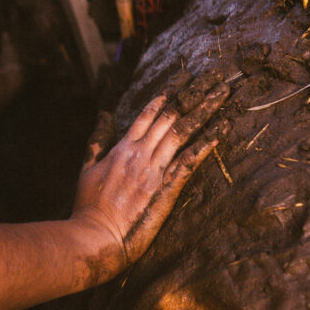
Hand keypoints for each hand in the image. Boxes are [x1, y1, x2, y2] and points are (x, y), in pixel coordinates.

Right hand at [72, 74, 230, 281]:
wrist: (96, 234)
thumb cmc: (88, 207)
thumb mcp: (86, 169)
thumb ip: (97, 140)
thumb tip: (103, 114)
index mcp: (122, 148)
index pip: (148, 114)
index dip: (167, 94)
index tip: (184, 78)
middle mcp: (140, 153)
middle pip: (170, 116)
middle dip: (192, 93)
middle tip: (213, 74)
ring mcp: (154, 169)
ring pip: (183, 131)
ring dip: (205, 109)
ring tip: (224, 91)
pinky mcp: (166, 187)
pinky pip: (190, 160)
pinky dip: (206, 143)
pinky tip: (223, 128)